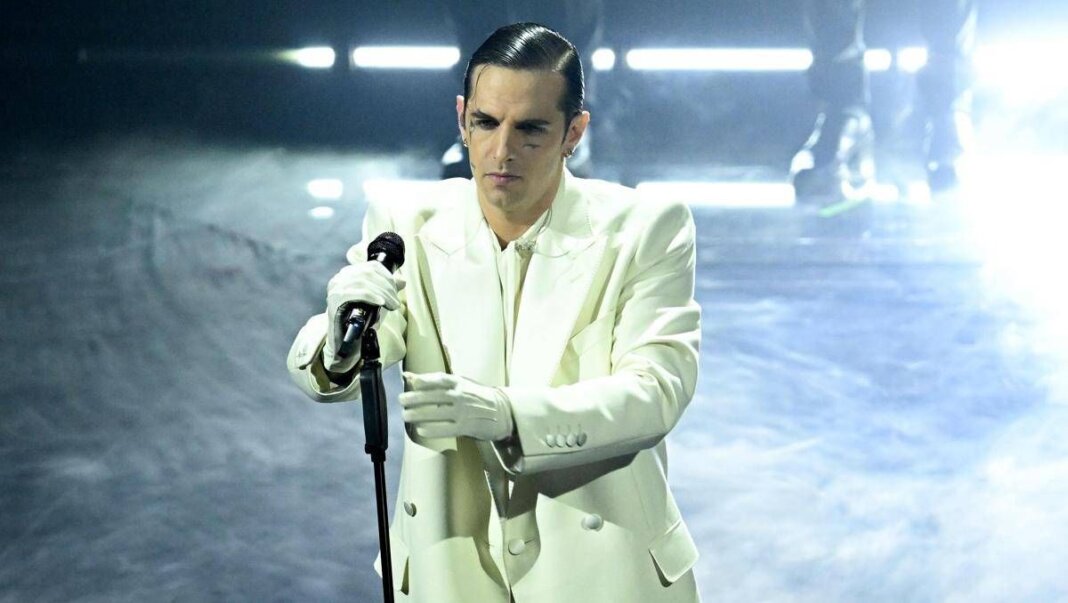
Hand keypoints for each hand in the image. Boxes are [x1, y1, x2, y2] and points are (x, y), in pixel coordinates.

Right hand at [323, 261, 404, 372]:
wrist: (344, 339)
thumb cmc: (360, 319)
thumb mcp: (377, 301)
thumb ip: (387, 289)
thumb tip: (402, 280)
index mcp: (349, 274)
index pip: (371, 266)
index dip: (387, 276)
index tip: (396, 289)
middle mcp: (340, 277)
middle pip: (369, 273)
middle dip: (387, 287)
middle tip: (395, 302)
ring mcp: (336, 287)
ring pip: (364, 282)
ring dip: (383, 293)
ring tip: (392, 306)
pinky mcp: (335, 299)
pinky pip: (356, 293)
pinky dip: (371, 296)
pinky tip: (381, 303)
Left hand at [400, 372, 514, 441]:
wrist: (503, 411)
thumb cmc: (477, 397)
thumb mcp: (460, 384)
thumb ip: (435, 381)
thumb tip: (408, 376)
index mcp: (460, 383)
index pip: (440, 379)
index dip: (425, 380)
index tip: (411, 382)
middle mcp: (461, 395)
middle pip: (434, 396)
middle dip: (416, 398)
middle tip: (401, 400)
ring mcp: (464, 411)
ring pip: (437, 413)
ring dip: (419, 414)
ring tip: (406, 415)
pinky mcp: (466, 427)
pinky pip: (446, 429)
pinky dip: (433, 430)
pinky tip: (421, 430)